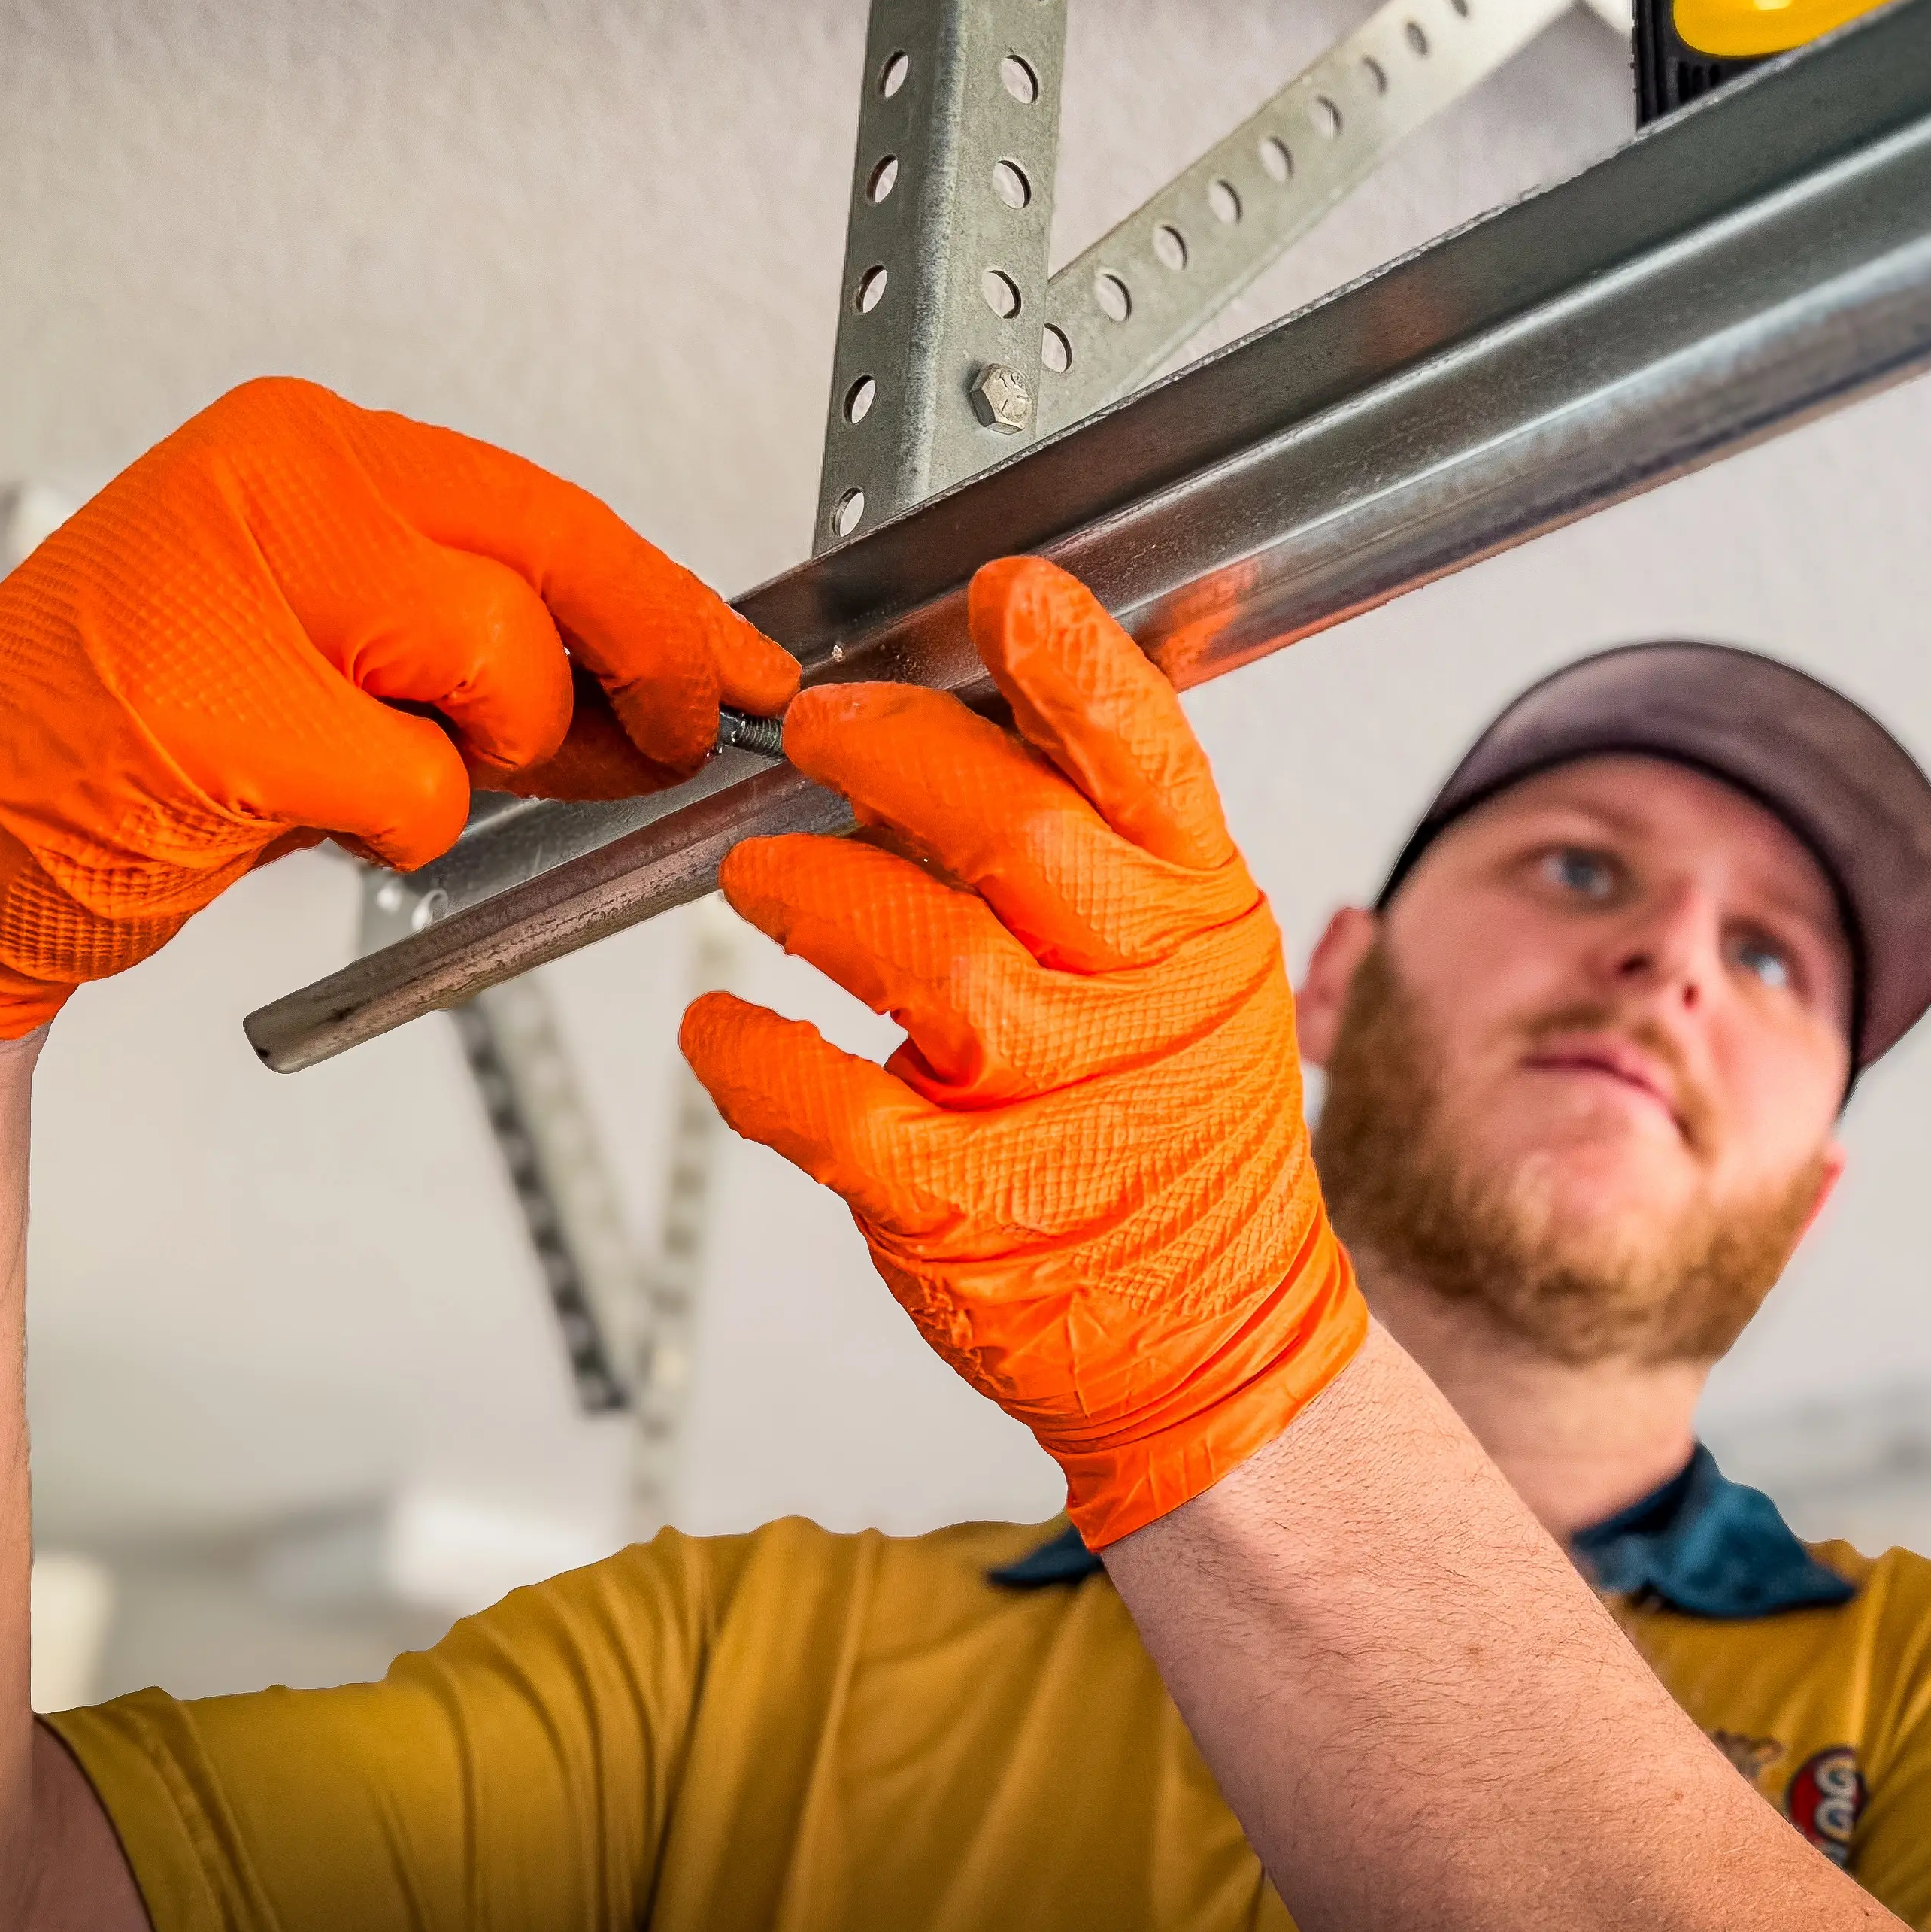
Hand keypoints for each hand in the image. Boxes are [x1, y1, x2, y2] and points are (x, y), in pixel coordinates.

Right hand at [0, 375, 795, 1037]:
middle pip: (554, 562)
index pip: (545, 507)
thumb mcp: (318, 643)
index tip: (749, 671)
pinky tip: (294, 822)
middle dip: (647, 669)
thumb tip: (674, 676)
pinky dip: (394, 836)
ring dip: (482, 765)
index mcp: (300, 443)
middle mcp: (271, 474)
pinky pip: (416, 791)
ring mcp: (237, 580)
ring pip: (500, 666)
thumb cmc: (130, 744)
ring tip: (382, 779)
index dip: (668, 603)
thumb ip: (474, 631)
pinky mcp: (217, 708)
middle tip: (684, 744)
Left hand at [680, 558, 1366, 1547]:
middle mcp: (1140, 998)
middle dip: (890, 753)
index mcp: (1198, 917)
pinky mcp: (962, 1206)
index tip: (1002, 593)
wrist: (1208, 1338)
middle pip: (1011, 830)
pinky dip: (753, 1058)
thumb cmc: (1173, 1134)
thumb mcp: (1187, 969)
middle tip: (816, 725)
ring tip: (757, 872)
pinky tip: (722, 1032)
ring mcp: (1056, 1105)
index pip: (1147, 760)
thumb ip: (1093, 850)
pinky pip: (828, 1107)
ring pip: (918, 953)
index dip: (1073, 664)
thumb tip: (947, 720)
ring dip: (809, 888)